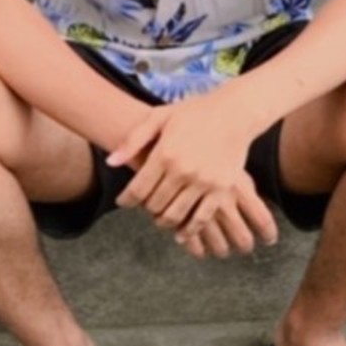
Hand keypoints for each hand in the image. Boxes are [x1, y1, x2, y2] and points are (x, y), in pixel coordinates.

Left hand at [107, 98, 277, 254]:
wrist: (235, 113)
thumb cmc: (194, 113)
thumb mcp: (160, 117)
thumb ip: (133, 140)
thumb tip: (111, 162)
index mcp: (165, 154)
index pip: (137, 190)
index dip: (126, 200)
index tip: (123, 202)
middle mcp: (183, 171)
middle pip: (154, 205)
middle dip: (145, 208)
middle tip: (144, 205)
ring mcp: (203, 182)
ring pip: (175, 216)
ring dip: (163, 222)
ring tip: (159, 217)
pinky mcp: (220, 190)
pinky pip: (200, 219)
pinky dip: (188, 231)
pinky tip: (180, 233)